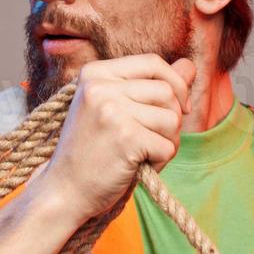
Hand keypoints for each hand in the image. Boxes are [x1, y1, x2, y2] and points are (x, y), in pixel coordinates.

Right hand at [31, 53, 194, 224]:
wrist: (63, 190)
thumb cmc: (91, 150)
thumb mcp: (113, 108)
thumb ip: (150, 84)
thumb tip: (189, 66)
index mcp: (95, 73)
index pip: (153, 63)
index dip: (176, 83)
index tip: (179, 107)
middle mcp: (101, 87)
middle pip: (167, 91)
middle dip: (173, 118)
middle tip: (152, 139)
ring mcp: (112, 111)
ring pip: (173, 119)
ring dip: (168, 142)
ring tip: (143, 154)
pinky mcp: (126, 138)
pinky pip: (168, 146)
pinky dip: (160, 162)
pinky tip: (137, 168)